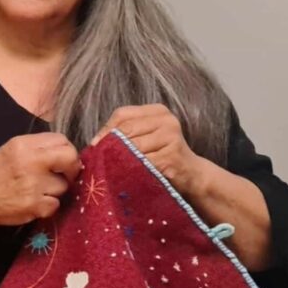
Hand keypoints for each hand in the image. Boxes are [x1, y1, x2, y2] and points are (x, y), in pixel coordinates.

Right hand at [0, 132, 81, 227]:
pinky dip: (47, 206)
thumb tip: (67, 153)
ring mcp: (34, 184)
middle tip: (65, 175)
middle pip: (70, 158)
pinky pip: (55, 205)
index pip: (61, 140)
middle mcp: (31, 161)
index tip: (63, 160)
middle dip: (72, 168)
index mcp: (24, 144)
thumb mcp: (12, 149)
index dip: (66, 150)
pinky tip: (34, 203)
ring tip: (37, 190)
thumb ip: (38, 147)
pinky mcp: (35, 205)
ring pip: (63, 186)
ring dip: (54, 190)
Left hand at [90, 104, 206, 196]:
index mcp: (158, 111)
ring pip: (133, 147)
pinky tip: (126, 176)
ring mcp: (171, 136)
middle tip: (99, 159)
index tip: (94, 144)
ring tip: (111, 168)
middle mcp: (166, 120)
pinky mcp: (172, 156)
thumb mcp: (147, 137)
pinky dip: (131, 170)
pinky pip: (143, 163)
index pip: (123, 114)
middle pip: (127, 129)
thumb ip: (126, 133)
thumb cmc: (163, 155)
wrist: (192, 175)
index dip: (106, 129)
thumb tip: (95, 142)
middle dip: (110, 145)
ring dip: (119, 159)